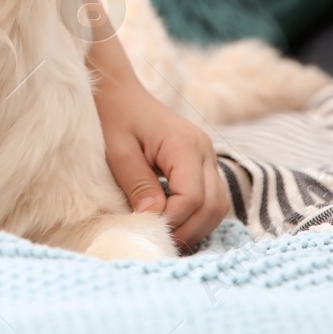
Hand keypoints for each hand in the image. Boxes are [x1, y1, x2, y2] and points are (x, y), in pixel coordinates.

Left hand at [96, 79, 229, 251]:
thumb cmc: (114, 118)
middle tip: (157, 240)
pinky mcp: (203, 162)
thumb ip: (138, 185)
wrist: (119, 93)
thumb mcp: (117, 152)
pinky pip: (212, 198)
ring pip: (218, 205)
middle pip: (212, 205)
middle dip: (187, 229)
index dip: (172, 219)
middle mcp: (204, 149)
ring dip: (196, 226)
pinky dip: (198, 216)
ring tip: (165, 236)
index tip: (146, 227)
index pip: (192, 197)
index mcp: (184, 144)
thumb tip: (153, 219)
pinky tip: (174, 222)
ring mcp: (207, 155)